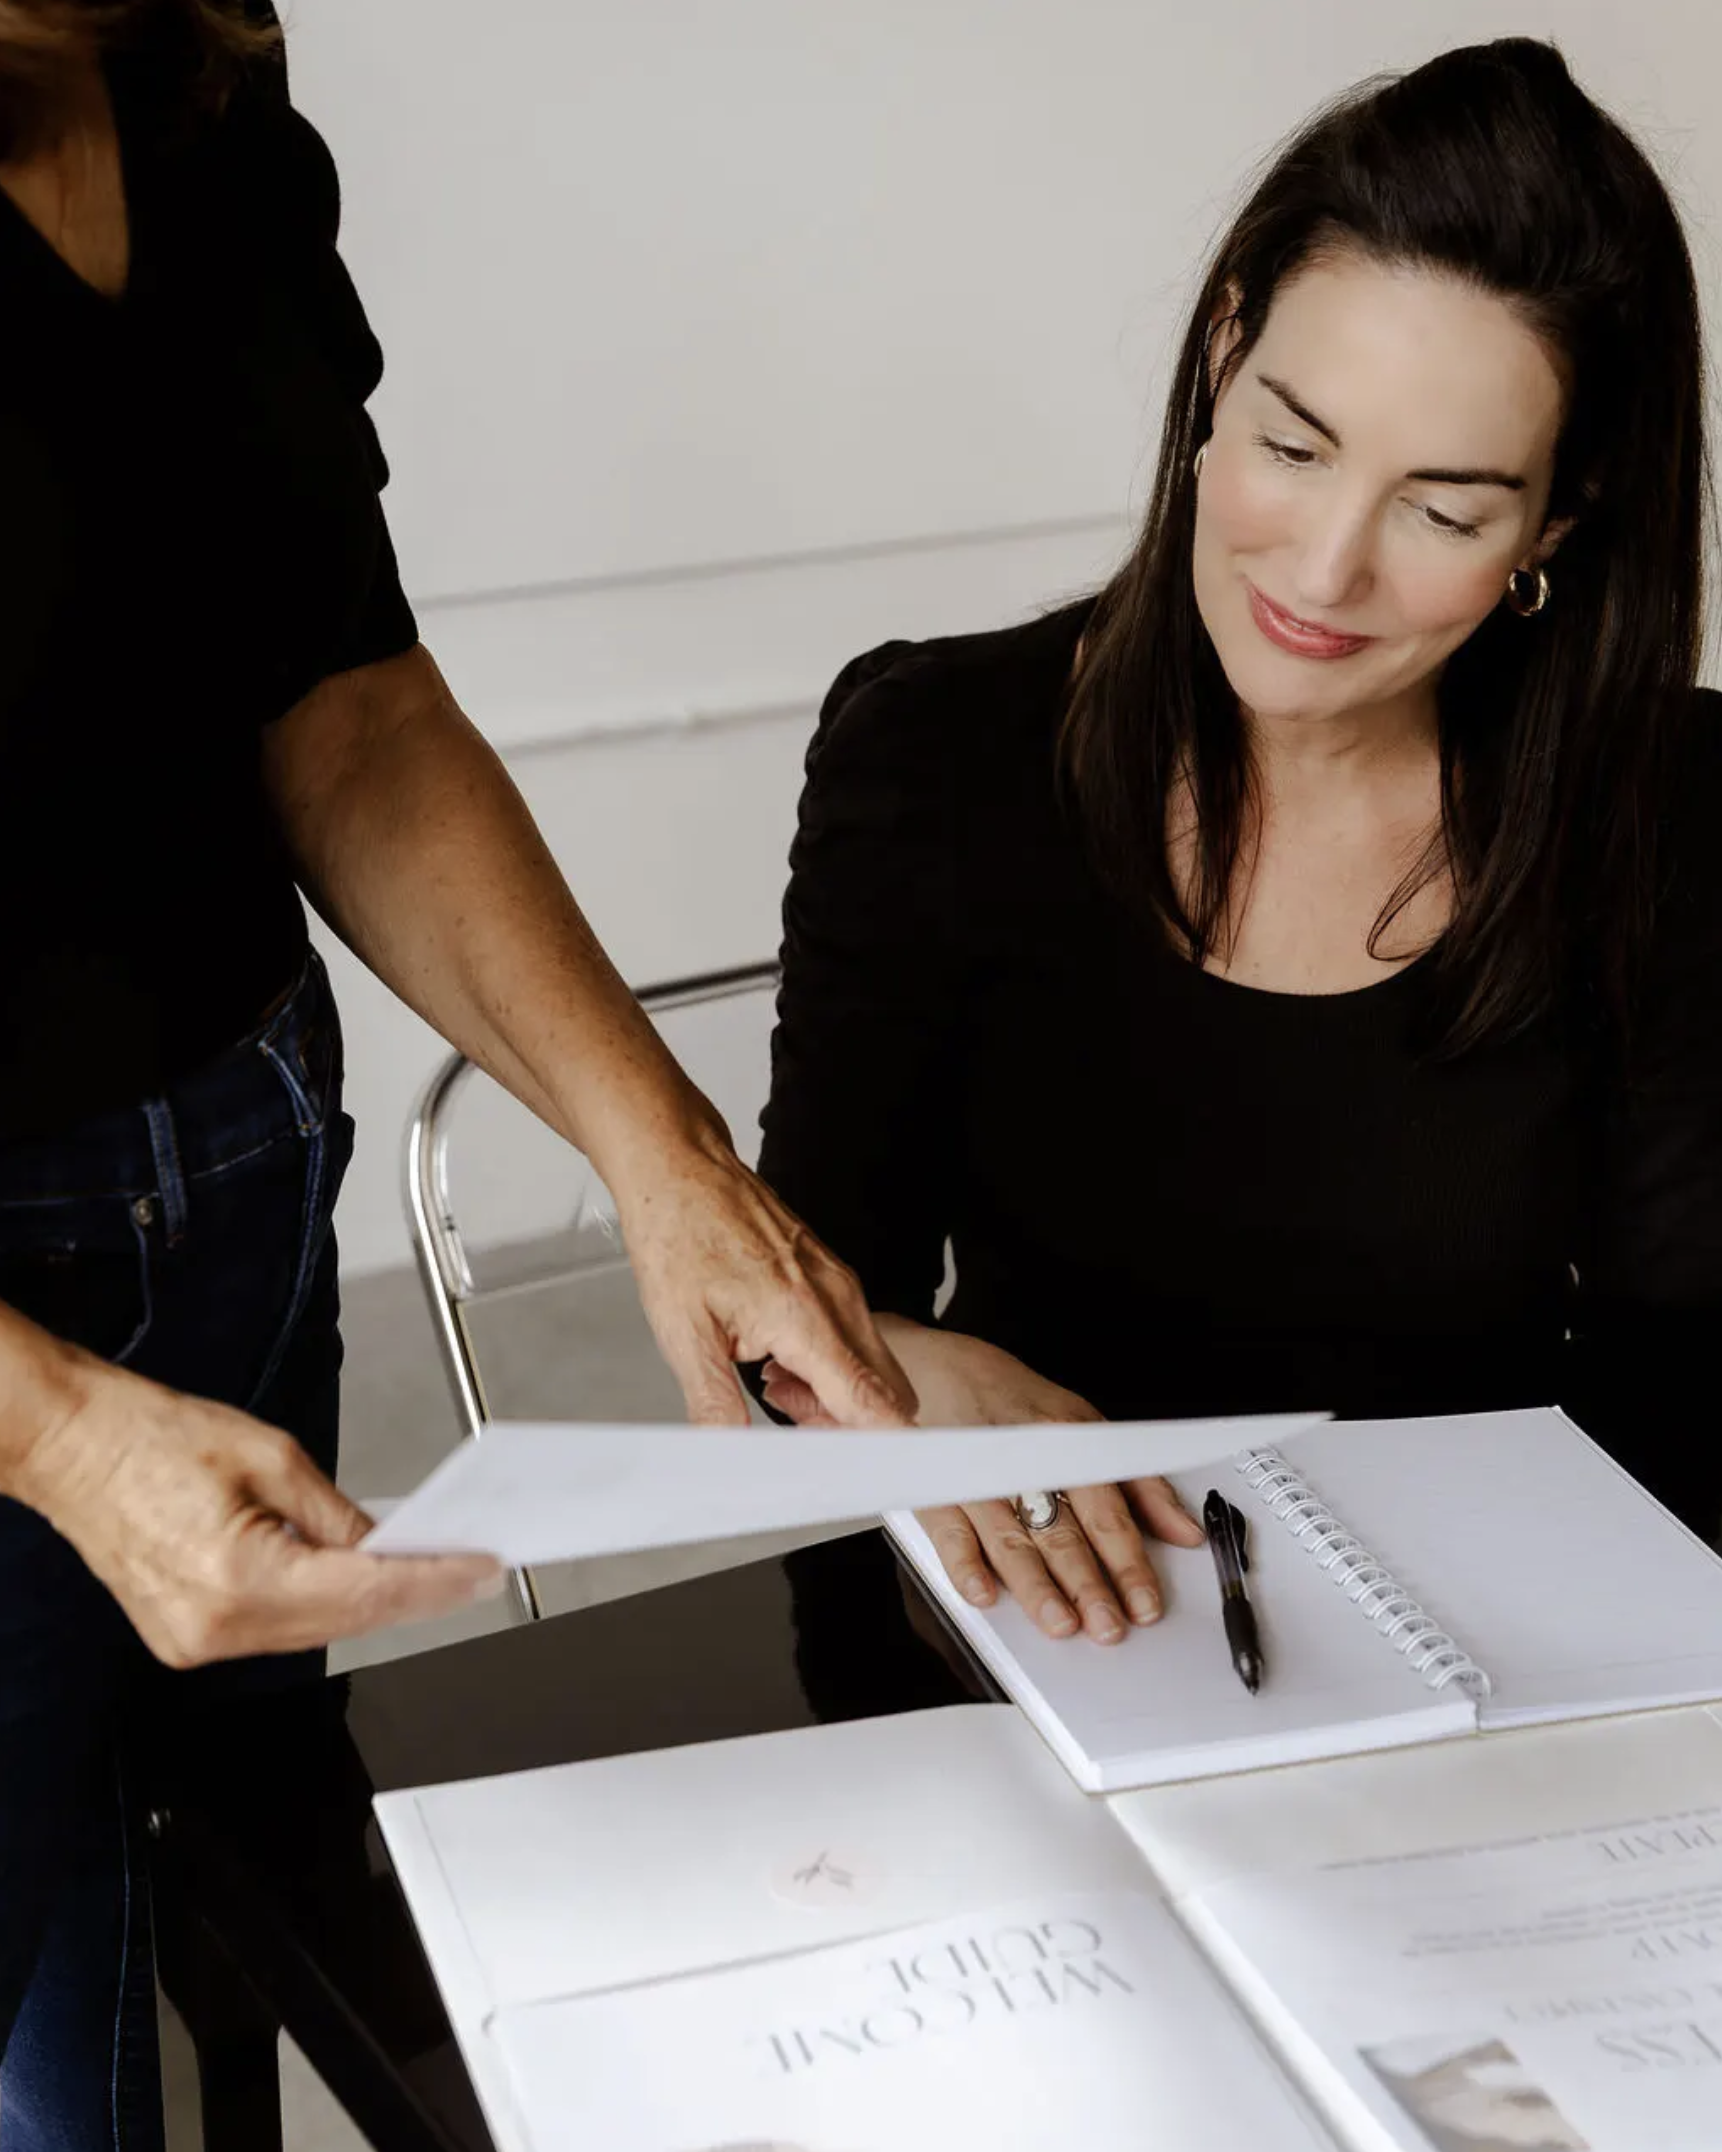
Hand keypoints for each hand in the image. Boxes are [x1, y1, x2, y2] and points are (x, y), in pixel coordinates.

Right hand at [11, 1337, 503, 1668]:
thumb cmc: (152, 1438)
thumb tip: (389, 1544)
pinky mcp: (185, 1639)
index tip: (482, 1569)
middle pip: (344, 1623)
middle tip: (472, 1569)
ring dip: (370, 1604)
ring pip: (314, 1634)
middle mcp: (214, 1625)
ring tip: (428, 1573)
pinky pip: (277, 1632)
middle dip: (413, 1595)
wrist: (74, 1447)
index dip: (434, 1582)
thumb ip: (337, 1512)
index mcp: (236, 1578)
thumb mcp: (272, 1455)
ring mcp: (194, 1642)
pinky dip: (321, 1607)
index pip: (364, 1593)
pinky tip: (357, 1582)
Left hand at [614, 1126, 915, 1428]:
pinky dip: (827, 1363)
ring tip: (769, 1379)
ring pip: (872, 1366)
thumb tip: (732, 1455)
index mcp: (805, 1319)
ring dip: (834, 1394)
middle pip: (887, 1393)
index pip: (873, 1403)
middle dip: (849, 1426)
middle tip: (785, 1415)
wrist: (680, 1170)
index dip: (880, 1450)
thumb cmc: (678, 1235)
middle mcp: (837, 1299)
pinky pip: (854, 1336)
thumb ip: (715, 1403)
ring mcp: (840, 1284)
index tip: (864, 1473)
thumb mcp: (682, 1335)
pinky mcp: (832, 1275)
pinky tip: (775, 1354)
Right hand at [768, 1316, 1202, 1644]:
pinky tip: (983, 1594)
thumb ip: (1140, 1485)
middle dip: (1087, 1584)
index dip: (1128, 1562)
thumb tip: (1186, 1532)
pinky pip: (950, 1532)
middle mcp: (1025, 1459)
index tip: (1146, 1604)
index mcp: (1068, 1443)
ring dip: (1035, 1585)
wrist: (934, 1365)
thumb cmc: (1014, 1401)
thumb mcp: (1086, 1428)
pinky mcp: (936, 1487)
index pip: (1106, 1512)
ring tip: (1059, 1623)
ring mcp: (977, 1474)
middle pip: (1061, 1530)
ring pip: (1010, 1538)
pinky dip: (965, 1564)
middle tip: (1108, 1628)